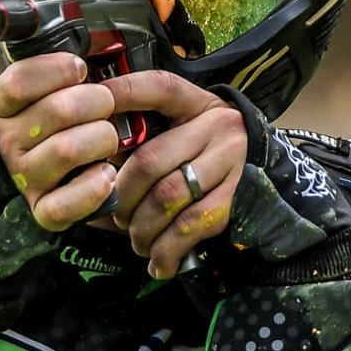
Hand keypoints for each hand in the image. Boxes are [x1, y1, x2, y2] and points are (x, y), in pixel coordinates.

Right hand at [0, 53, 117, 230]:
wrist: (19, 175)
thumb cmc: (42, 126)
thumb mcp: (38, 93)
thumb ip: (55, 74)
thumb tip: (87, 57)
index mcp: (4, 108)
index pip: (19, 82)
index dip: (56, 70)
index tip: (79, 68)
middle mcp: (9, 143)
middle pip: (58, 111)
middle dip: (97, 101)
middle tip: (105, 103)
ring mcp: (25, 177)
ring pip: (68, 149)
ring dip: (102, 138)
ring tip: (107, 137)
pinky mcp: (43, 210)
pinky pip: (67, 203)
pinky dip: (94, 186)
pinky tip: (106, 173)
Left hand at [102, 71, 247, 277]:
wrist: (264, 176)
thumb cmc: (204, 155)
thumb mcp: (182, 131)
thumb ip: (143, 139)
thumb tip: (86, 165)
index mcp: (194, 103)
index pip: (157, 87)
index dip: (123, 93)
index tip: (94, 104)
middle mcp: (217, 125)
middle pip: (149, 160)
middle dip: (122, 197)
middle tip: (116, 216)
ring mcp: (231, 160)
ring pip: (166, 198)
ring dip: (141, 228)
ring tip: (136, 240)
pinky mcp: (238, 197)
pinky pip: (190, 226)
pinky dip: (167, 250)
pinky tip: (158, 262)